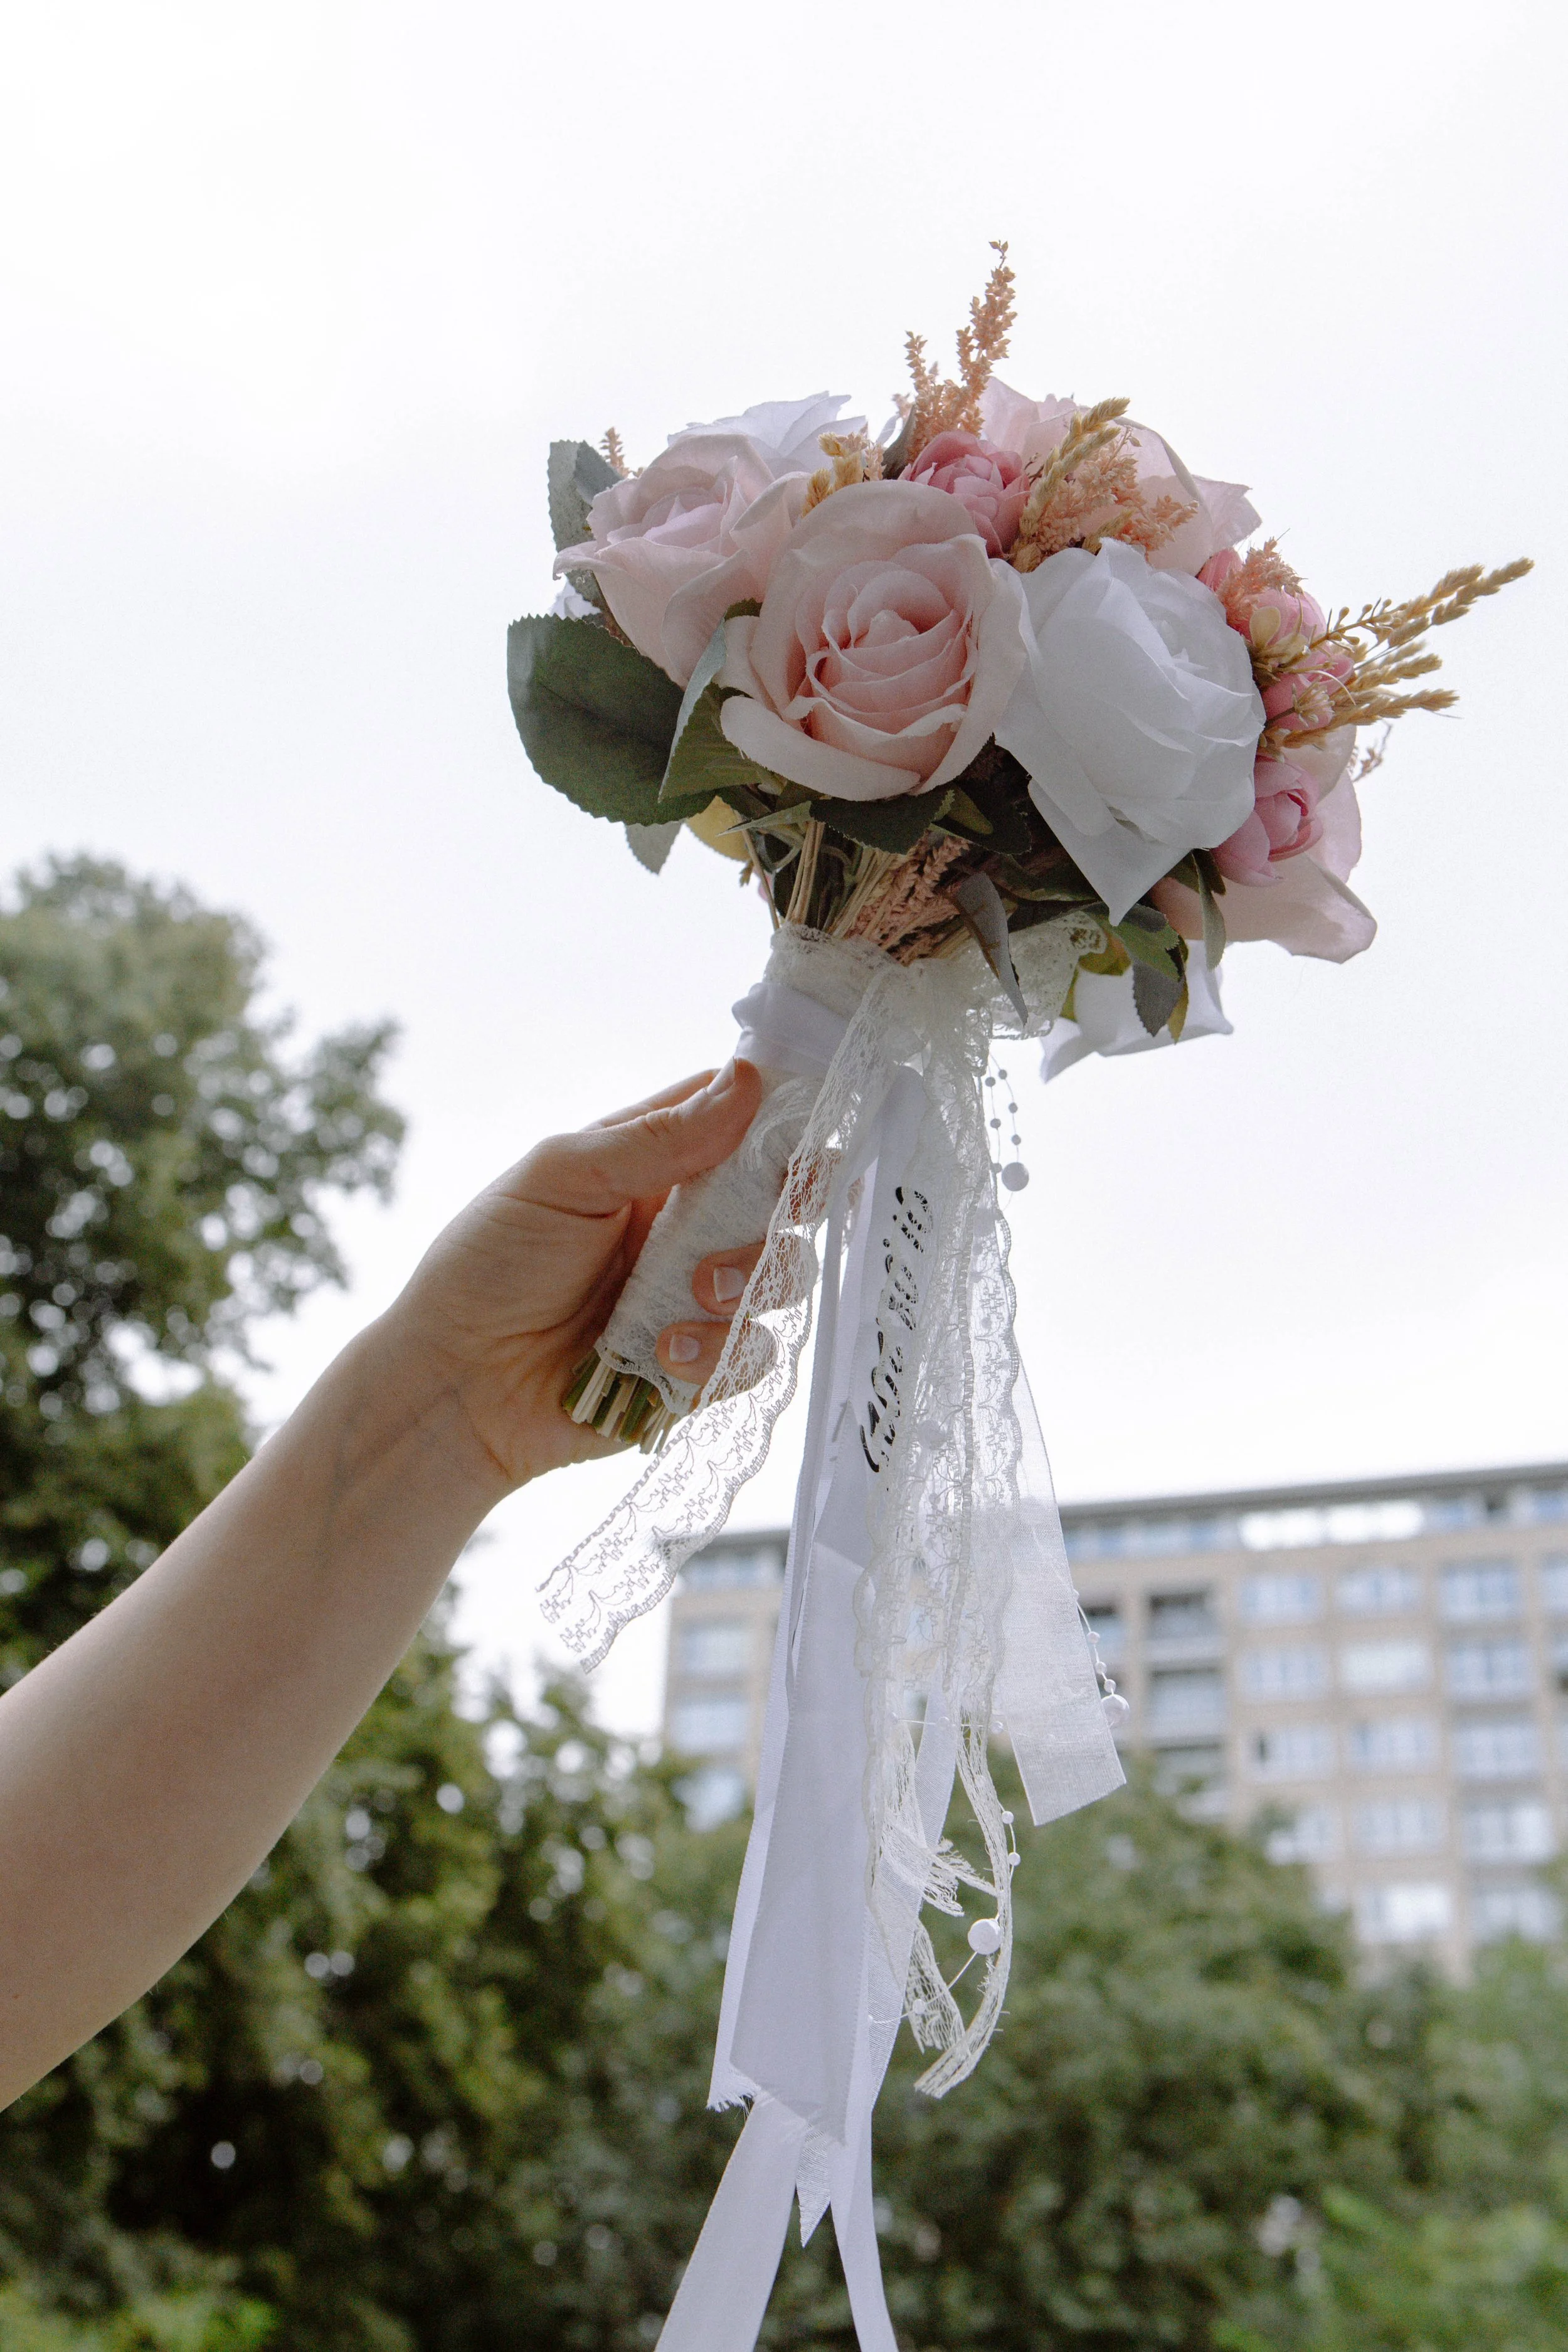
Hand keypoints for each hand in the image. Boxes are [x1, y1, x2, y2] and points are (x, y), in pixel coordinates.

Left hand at [382, 1059, 766, 1487]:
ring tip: (691, 1293)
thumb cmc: (488, 1266)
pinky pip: (753, 1355)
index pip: (741, 1120)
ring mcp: (696, 1297)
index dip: (784, 1116)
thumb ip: (658, 1137)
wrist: (455, 1386)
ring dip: (745, 1280)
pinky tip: (661, 1352)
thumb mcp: (561, 1179)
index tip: (806, 1127)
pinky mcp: (699, 1368)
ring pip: (781, 1275)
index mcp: (652, 1163)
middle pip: (782, 1197)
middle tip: (770, 1210)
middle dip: (786, 1203)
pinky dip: (717, 1353)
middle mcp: (683, 1225)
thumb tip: (747, 1078)